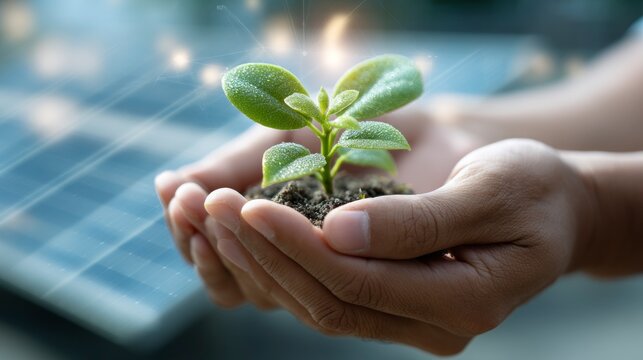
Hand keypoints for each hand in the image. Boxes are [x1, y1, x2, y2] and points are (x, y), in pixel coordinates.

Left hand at [205, 139, 594, 353]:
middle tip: (209, 207)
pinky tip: (244, 234)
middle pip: (325, 300)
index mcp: (460, 303)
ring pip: (315, 302)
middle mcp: (428, 325)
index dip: (298, 247)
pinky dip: (279, 264)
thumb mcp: (491, 190)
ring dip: (259, 261)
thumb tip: (337, 232)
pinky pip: (325, 291)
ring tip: (212, 218)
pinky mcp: (391, 302)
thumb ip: (418, 220)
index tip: (249, 205)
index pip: (356, 283)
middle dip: (263, 255)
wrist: (558, 208)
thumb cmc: (535, 190)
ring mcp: (407, 320)